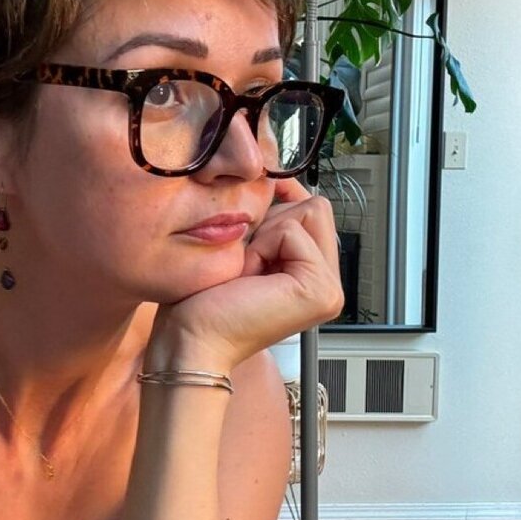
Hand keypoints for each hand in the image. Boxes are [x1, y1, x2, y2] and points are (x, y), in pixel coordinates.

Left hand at [150, 178, 343, 370]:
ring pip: (309, 211)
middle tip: (247, 267)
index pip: (312, 209)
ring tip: (247, 273)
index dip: (275, 212)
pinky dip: (263, 247)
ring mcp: (329, 290)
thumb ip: (271, 218)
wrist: (190, 340)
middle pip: (315, 206)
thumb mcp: (244, 247)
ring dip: (266, 234)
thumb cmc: (202, 302)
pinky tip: (249, 279)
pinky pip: (292, 230)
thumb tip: (279, 179)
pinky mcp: (320, 290)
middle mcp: (329, 285)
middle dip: (272, 223)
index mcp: (314, 276)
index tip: (248, 249)